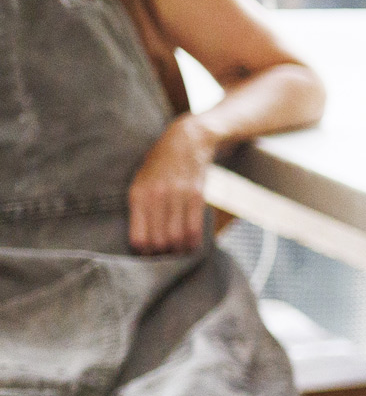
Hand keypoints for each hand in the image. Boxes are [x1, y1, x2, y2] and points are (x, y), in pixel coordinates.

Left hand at [126, 115, 216, 254]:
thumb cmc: (159, 164)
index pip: (139, 237)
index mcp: (138, 194)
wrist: (187, 140)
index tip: (146, 254)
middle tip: (162, 255)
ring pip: (178, 237)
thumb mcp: (140, 180)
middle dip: (161, 254)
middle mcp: (157, 196)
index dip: (143, 252)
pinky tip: (190, 244)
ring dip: (177, 250)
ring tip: (175, 251)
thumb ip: (139, 206)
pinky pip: (195, 228)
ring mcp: (179, 196)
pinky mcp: (197, 196)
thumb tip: (141, 238)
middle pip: (159, 241)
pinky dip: (193, 242)